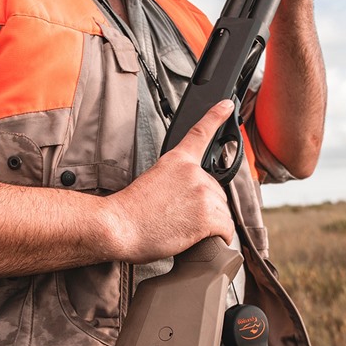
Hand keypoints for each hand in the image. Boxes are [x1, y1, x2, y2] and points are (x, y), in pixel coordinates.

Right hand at [104, 100, 235, 262]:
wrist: (118, 226)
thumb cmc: (129, 212)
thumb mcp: (152, 182)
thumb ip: (175, 181)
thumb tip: (188, 199)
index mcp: (177, 161)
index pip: (200, 134)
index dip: (216, 117)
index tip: (226, 106)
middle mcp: (193, 173)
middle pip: (216, 191)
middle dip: (204, 207)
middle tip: (178, 217)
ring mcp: (202, 193)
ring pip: (222, 212)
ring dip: (209, 224)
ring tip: (182, 228)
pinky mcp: (207, 216)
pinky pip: (226, 229)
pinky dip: (218, 237)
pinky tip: (200, 240)